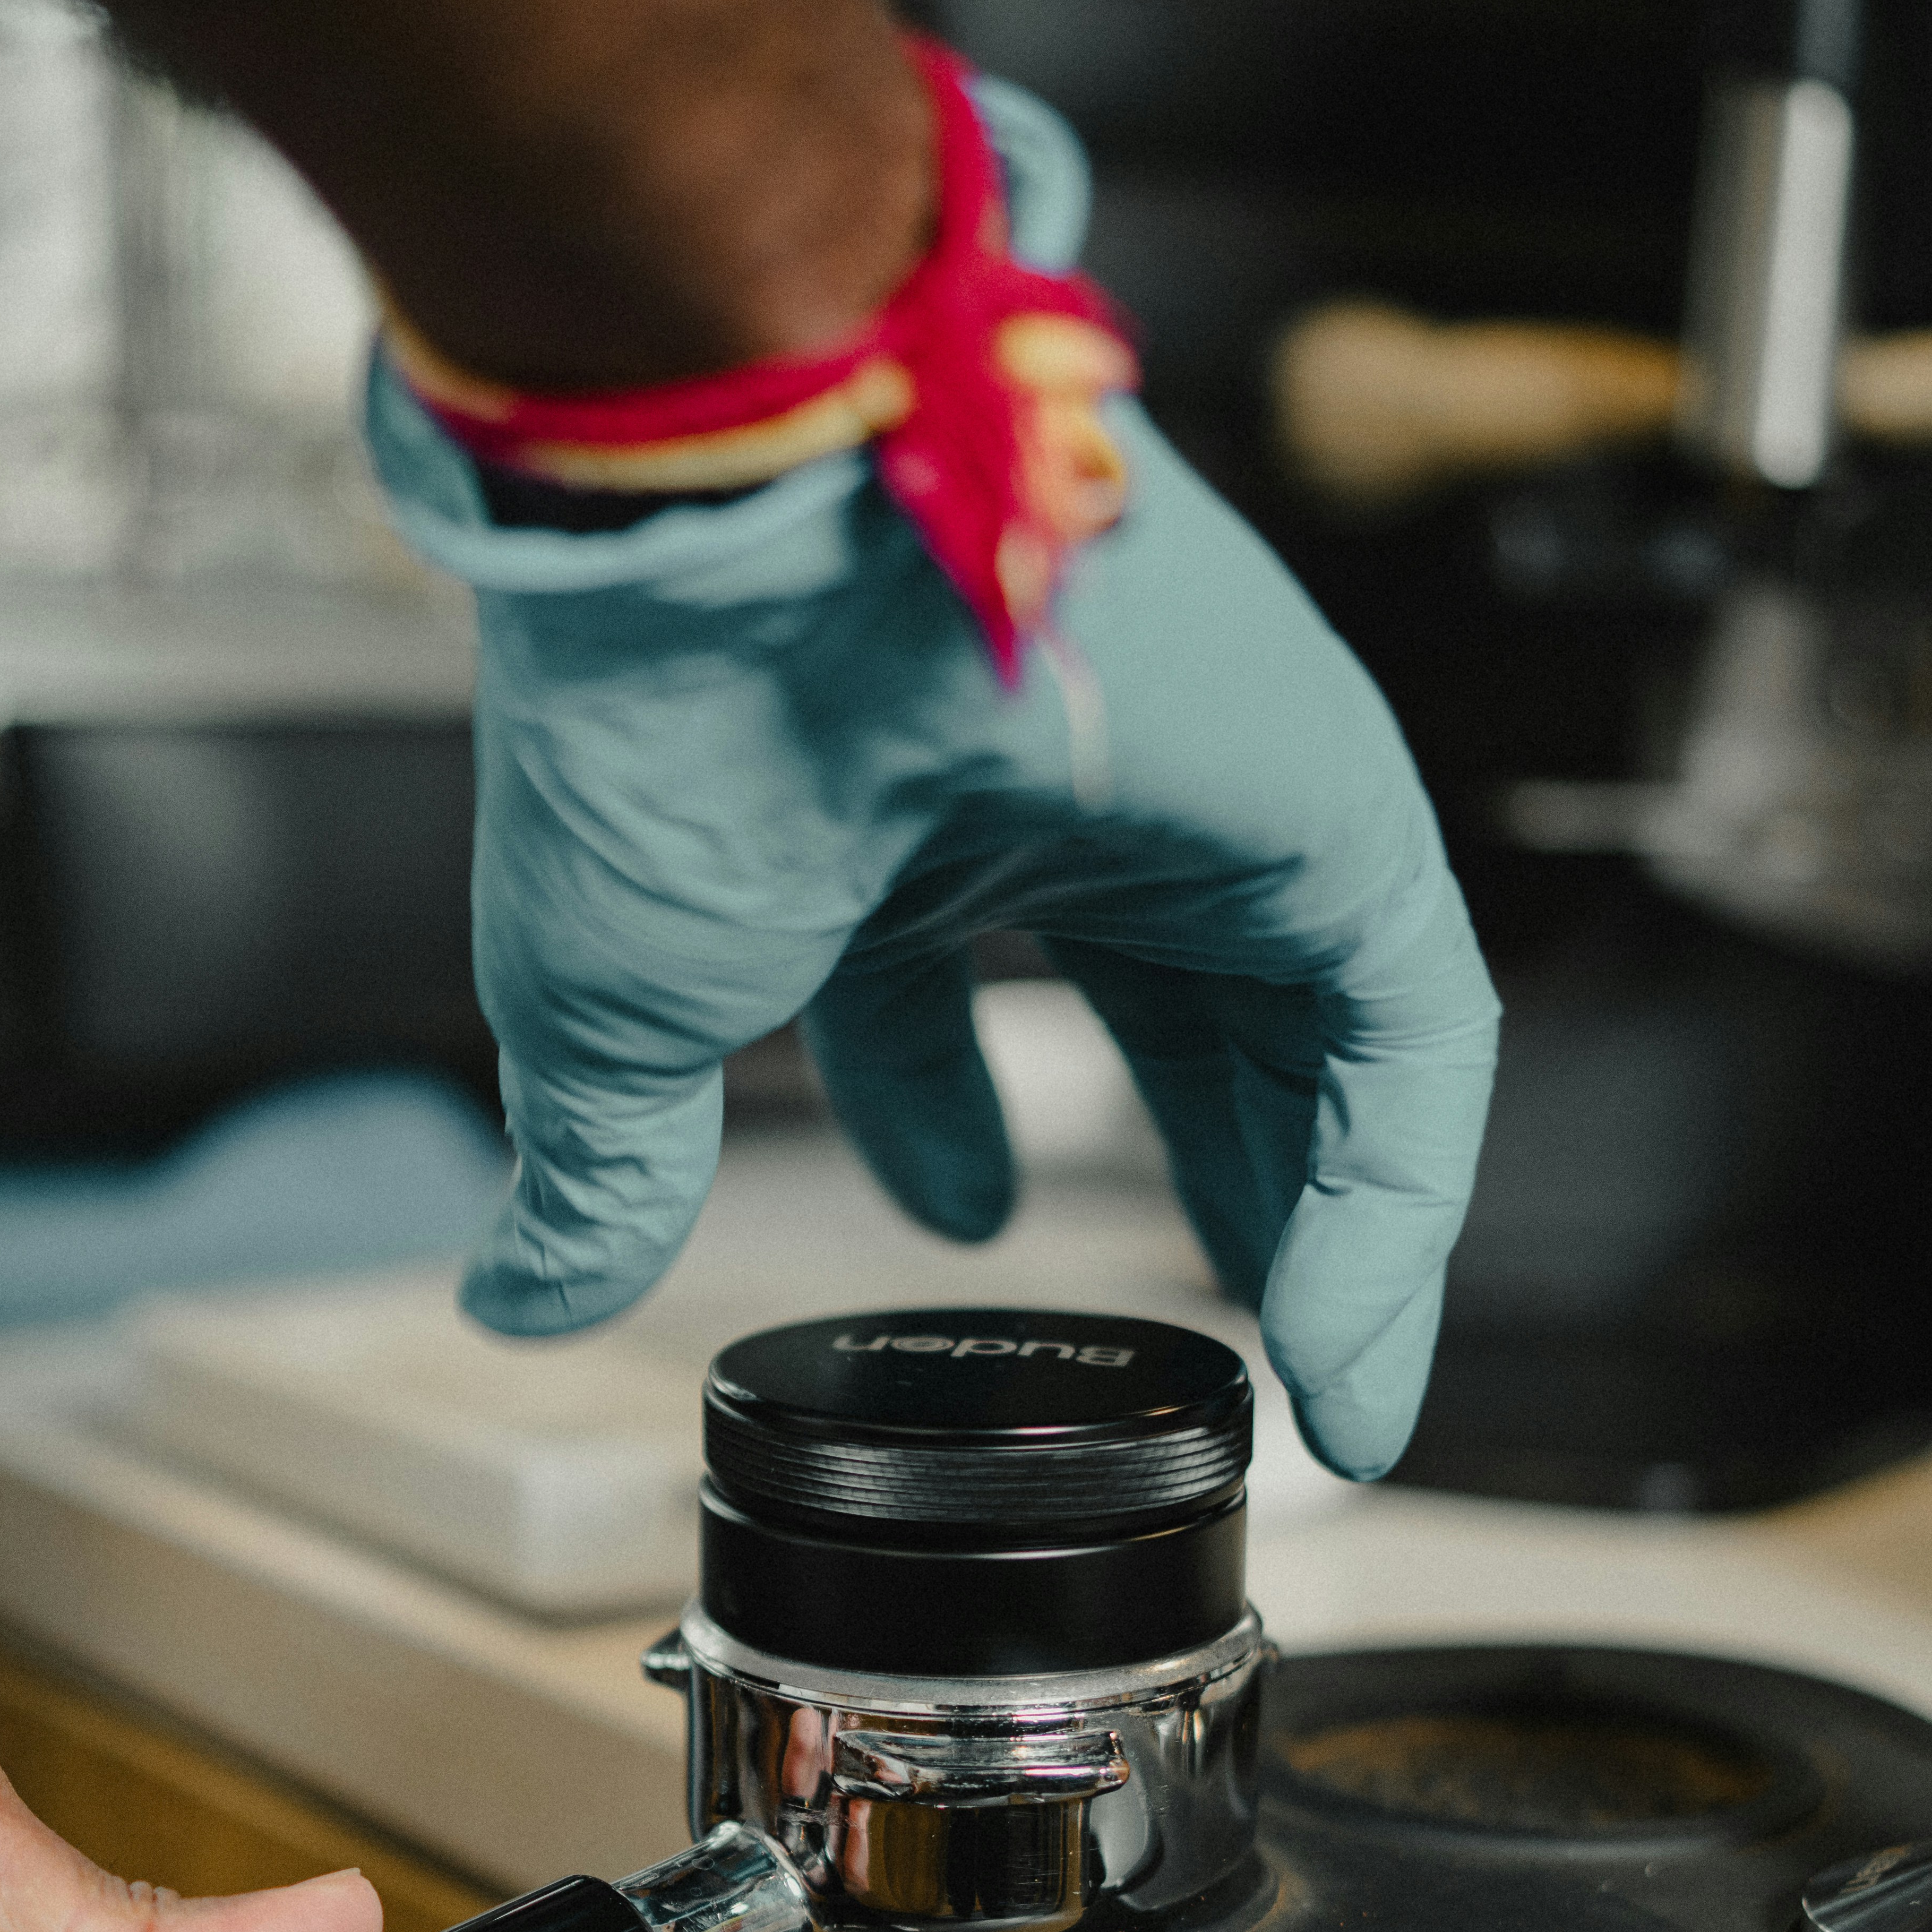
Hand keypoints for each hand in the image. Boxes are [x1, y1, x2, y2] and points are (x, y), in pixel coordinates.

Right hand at [365, 78, 1497, 1480]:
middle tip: (1214, 1337)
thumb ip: (602, 1166)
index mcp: (888, 805)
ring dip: (1325, 1230)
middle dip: (1199, 1182)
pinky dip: (1391, 1213)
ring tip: (1323, 1404)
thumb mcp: (607, 1008)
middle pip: (1175, 1013)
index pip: (950, 983)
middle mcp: (1065, 786)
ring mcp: (1211, 790)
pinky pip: (1410, 1042)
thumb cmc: (661, 717)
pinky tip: (1346, 1360)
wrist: (758, 526)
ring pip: (1318, 1038)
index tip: (973, 1232)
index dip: (957, 1124)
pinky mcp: (1334, 806)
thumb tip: (521, 1294)